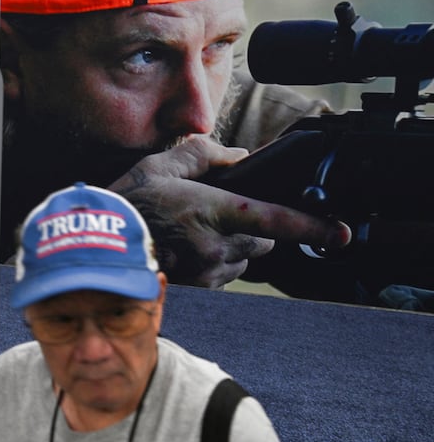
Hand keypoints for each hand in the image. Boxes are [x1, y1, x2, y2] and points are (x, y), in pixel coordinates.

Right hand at [109, 137, 350, 287]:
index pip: (275, 220)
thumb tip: (239, 156)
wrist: (100, 247)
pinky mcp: (199, 287)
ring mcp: (208, 271)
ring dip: (237, 248)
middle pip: (265, 242)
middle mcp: (216, 246)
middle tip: (227, 215)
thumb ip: (206, 154)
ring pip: (245, 260)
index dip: (314, 228)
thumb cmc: (129, 205)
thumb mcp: (162, 165)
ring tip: (201, 234)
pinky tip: (191, 250)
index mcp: (213, 211)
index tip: (341, 234)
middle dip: (257, 230)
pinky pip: (225, 275)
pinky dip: (218, 263)